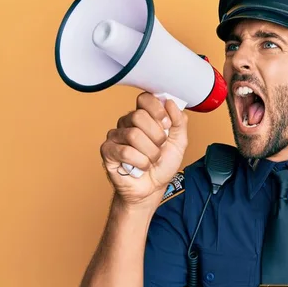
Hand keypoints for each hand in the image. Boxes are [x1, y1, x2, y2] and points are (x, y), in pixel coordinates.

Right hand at [100, 92, 188, 207]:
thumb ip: (179, 121)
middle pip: (139, 116)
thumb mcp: (179, 141)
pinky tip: (141, 166)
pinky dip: (140, 162)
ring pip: (133, 135)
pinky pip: (125, 151)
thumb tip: (171, 102)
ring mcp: (115, 135)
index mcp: (144, 116)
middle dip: (156, 136)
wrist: (153, 188)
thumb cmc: (163, 164)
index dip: (157, 110)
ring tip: (151, 159)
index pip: (145, 98)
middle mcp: (127, 122)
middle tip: (159, 147)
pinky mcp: (107, 151)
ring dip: (150, 153)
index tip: (166, 125)